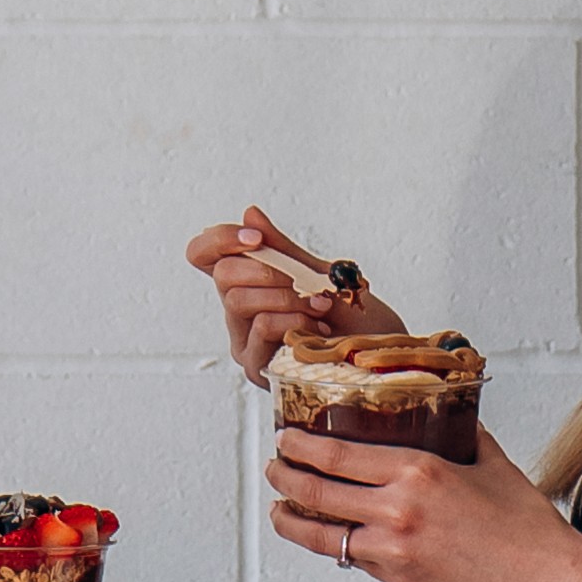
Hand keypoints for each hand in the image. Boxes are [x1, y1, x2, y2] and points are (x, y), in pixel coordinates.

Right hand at [185, 203, 405, 387]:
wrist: (379, 355)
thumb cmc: (352, 318)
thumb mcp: (319, 274)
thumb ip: (282, 249)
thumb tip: (250, 214)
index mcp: (247, 284)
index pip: (203, 254)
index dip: (219, 239)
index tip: (256, 238)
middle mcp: (239, 313)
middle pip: (221, 275)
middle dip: (265, 268)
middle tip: (302, 279)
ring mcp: (245, 342)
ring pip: (238, 300)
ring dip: (285, 295)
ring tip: (321, 304)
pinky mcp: (257, 367)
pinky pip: (262, 327)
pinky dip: (293, 318)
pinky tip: (318, 327)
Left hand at [268, 421, 581, 581]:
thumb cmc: (528, 525)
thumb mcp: (494, 464)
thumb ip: (465, 436)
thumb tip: (450, 414)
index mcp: (419, 471)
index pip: (337, 455)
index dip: (301, 447)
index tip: (284, 438)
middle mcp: (399, 510)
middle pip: (319, 491)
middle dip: (285, 478)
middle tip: (273, 467)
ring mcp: (396, 551)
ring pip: (325, 535)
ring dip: (292, 520)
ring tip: (280, 509)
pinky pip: (356, 559)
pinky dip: (335, 545)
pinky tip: (326, 536)